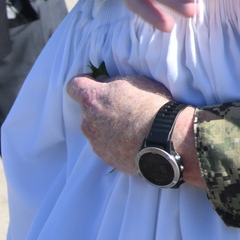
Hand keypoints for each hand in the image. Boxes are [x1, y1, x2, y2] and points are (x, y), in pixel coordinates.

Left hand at [66, 74, 201, 185]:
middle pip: (87, 110)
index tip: (95, 83)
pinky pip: (106, 146)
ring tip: (131, 127)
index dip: (83, 83)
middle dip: (99, 107)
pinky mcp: (106, 159)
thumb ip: (112, 82)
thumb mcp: (133, 81)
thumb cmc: (150, 105)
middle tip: (121, 107)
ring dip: (107, 127)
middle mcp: (88, 122)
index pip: (73, 86)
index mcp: (92, 99)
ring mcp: (96, 143)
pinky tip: (133, 141)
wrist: (165, 139)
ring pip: (96, 130)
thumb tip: (103, 83)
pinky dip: (115, 143)